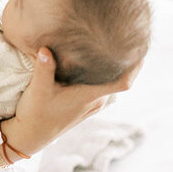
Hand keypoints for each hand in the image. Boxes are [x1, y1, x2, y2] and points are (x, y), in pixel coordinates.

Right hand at [0, 48, 141, 156]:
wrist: (31, 134)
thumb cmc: (36, 113)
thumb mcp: (38, 89)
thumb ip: (44, 68)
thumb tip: (45, 48)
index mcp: (90, 96)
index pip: (124, 83)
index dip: (136, 67)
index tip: (141, 48)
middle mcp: (96, 101)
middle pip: (121, 80)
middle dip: (126, 61)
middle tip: (127, 37)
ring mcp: (92, 105)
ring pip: (111, 84)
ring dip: (114, 69)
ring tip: (114, 46)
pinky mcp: (85, 106)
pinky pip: (103, 87)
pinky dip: (104, 75)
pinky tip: (96, 63)